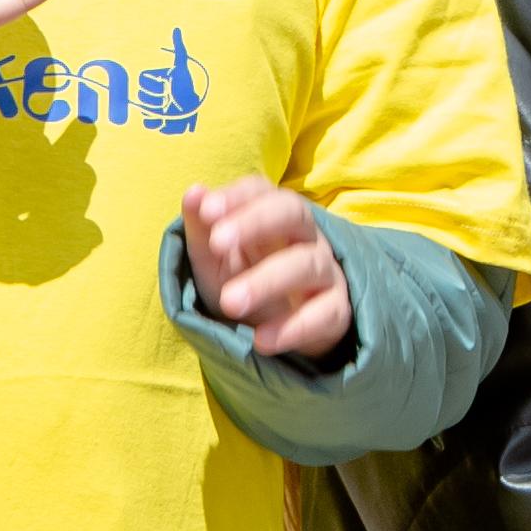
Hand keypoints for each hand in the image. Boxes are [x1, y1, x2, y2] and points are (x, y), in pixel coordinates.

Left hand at [183, 179, 348, 360]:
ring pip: (306, 264)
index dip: (236, 196)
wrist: (277, 329)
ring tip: (230, 303)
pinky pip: (325, 313)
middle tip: (217, 242)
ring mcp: (324, 272)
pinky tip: (261, 340)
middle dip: (256, 222)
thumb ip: (201, 229)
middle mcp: (304, 236)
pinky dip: (294, 327)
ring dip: (266, 282)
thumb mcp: (214, 260)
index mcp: (272, 216)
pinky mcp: (337, 311)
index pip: (261, 190)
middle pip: (293, 212)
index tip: (206, 210)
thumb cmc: (243, 281)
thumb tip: (194, 193)